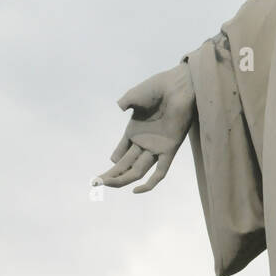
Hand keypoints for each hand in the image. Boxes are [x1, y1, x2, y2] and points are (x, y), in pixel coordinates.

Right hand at [94, 64, 194, 193]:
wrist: (177, 85)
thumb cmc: (157, 87)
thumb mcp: (134, 96)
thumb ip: (125, 102)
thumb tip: (119, 107)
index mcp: (135, 131)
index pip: (122, 153)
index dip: (114, 162)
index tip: (102, 173)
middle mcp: (145, 141)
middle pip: (127, 164)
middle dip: (112, 175)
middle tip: (97, 184)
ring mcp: (156, 147)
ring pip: (138, 170)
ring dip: (123, 179)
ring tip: (108, 184)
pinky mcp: (169, 148)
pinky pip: (160, 171)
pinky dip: (150, 183)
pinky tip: (136, 190)